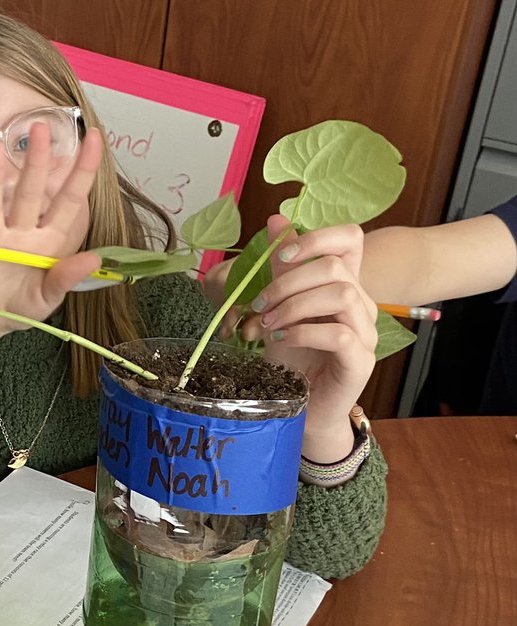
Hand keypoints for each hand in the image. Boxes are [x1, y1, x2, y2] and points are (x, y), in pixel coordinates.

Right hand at [0, 123, 103, 371]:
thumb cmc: (20, 305)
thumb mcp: (48, 298)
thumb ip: (67, 278)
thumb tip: (93, 259)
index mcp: (45, 243)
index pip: (68, 202)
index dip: (82, 172)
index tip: (94, 138)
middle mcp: (19, 235)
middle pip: (28, 193)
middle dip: (35, 162)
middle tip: (39, 128)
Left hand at [253, 216, 376, 462]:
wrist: (302, 407)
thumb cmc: (293, 359)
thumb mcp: (279, 309)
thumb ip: (282, 269)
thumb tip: (275, 219)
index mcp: (344, 285)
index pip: (350, 239)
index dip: (315, 237)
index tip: (279, 256)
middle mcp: (361, 305)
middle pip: (335, 268)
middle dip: (288, 282)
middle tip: (259, 306)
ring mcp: (367, 333)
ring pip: (340, 295)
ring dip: (294, 306)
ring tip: (268, 325)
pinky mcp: (361, 361)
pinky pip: (339, 334)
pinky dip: (304, 332)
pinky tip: (282, 340)